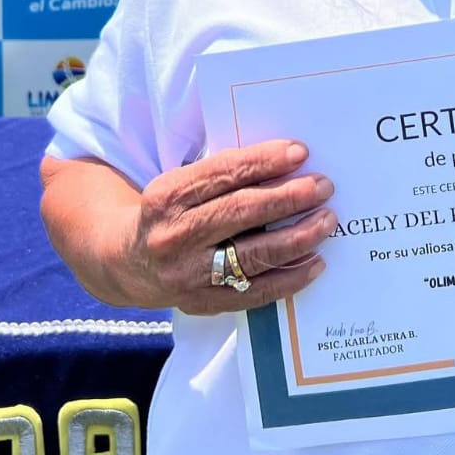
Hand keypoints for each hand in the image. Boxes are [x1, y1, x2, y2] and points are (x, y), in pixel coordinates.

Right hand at [129, 139, 335, 314]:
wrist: (127, 263)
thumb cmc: (170, 212)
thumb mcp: (180, 184)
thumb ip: (223, 175)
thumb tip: (286, 163)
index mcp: (168, 196)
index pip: (224, 173)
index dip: (264, 161)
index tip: (300, 152)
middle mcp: (175, 236)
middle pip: (243, 212)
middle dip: (289, 197)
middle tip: (323, 186)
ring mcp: (189, 274)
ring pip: (254, 255)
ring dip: (299, 237)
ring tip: (327, 220)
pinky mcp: (204, 302)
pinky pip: (255, 293)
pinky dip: (290, 278)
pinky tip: (316, 262)